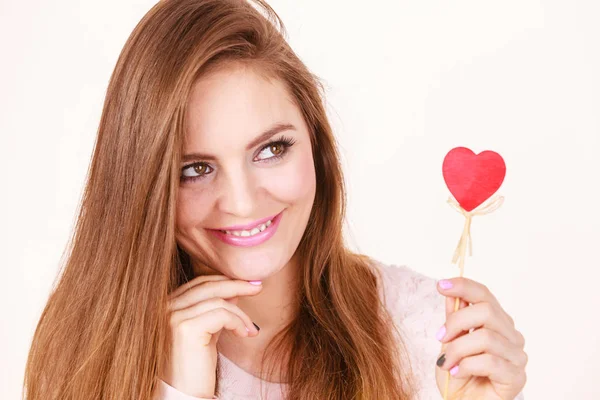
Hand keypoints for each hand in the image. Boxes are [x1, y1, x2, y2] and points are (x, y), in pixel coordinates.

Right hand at [160, 274, 262, 397]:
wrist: (184, 394)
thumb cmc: (195, 366)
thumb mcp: (207, 330)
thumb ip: (214, 309)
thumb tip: (234, 290)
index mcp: (168, 305)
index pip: (200, 282)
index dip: (225, 280)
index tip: (248, 282)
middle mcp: (166, 307)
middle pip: (208, 285)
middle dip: (237, 284)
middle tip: (258, 287)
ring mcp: (174, 316)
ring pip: (218, 300)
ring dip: (240, 314)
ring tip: (251, 329)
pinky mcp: (186, 328)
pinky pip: (221, 314)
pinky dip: (238, 322)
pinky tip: (245, 334)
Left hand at [434, 277, 527, 399]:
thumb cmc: (460, 374)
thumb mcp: (449, 342)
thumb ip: (454, 319)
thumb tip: (450, 293)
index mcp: (497, 322)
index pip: (485, 295)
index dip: (463, 286)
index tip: (441, 285)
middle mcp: (511, 335)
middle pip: (487, 311)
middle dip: (456, 322)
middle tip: (441, 338)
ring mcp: (517, 355)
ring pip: (486, 337)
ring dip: (458, 350)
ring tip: (447, 363)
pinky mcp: (516, 376)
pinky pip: (490, 361)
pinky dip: (467, 366)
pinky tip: (458, 373)